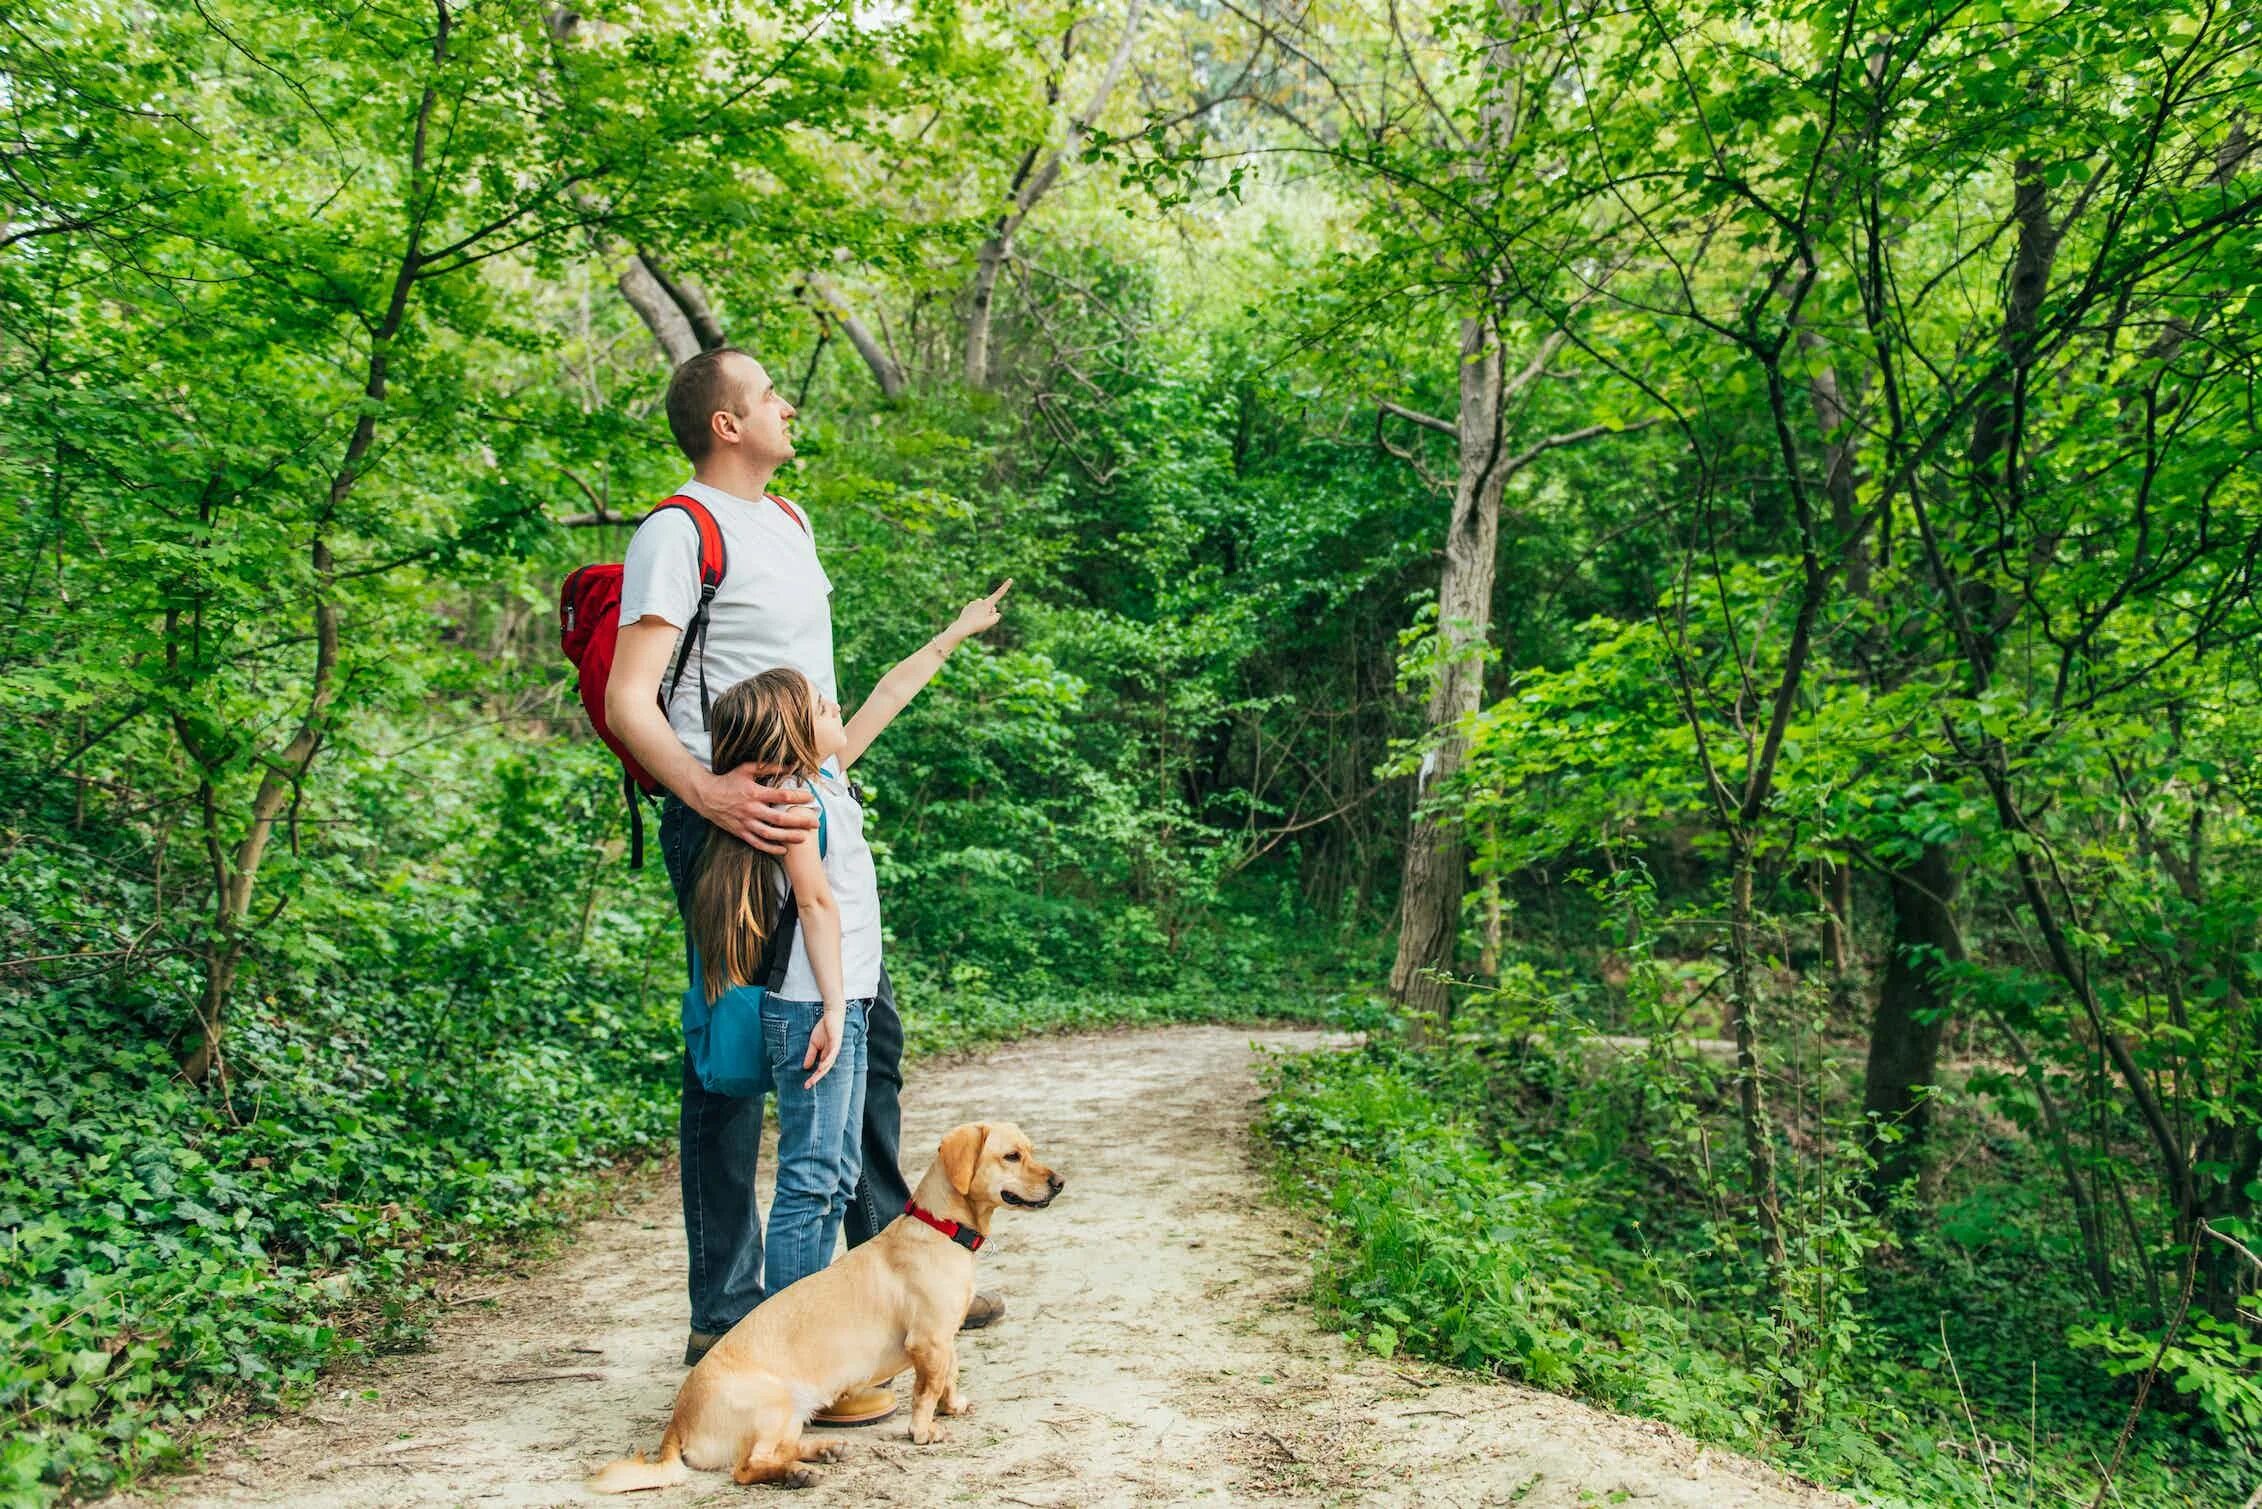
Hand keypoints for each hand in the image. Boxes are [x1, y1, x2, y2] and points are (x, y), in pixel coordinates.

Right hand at [697, 766, 818, 853]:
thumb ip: (768, 767)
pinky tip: (783, 849)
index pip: (781, 796)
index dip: (798, 797)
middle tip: (815, 823)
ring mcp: (745, 823)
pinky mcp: (740, 832)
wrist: (705, 795)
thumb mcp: (747, 768)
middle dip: (799, 821)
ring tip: (804, 838)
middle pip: (779, 819)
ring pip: (770, 834)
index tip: (811, 797)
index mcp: (754, 793)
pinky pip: (757, 843)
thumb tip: (789, 765)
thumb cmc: (729, 780)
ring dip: (788, 837)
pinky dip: (771, 848)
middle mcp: (751, 809)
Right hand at [803, 1003, 845, 1088]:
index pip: (819, 1069)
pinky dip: (827, 1060)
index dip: (813, 1077)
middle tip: (807, 1086)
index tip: (805, 1085)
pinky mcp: (836, 1043)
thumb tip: (805, 1067)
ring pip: (828, 1063)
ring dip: (821, 1071)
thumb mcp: (814, 1043)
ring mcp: (834, 1049)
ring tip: (814, 1078)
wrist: (832, 1015)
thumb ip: (811, 1055)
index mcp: (826, 1055)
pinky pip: (832, 1054)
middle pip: (824, 1069)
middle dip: (816, 1078)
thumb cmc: (824, 1029)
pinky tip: (822, 1066)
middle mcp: (831, 1055)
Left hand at [942, 580, 1010, 646]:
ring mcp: (973, 603)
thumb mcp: (991, 622)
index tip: (1010, 579)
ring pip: (982, 609)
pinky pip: (975, 611)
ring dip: (982, 614)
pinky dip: (975, 615)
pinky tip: (971, 620)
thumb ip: (997, 616)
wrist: (962, 627)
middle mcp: (980, 601)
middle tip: (983, 621)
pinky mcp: (967, 606)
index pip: (999, 594)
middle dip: (989, 612)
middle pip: (990, 606)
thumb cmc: (977, 625)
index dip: (1005, 586)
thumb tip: (995, 612)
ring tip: (976, 622)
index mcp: (987, 603)